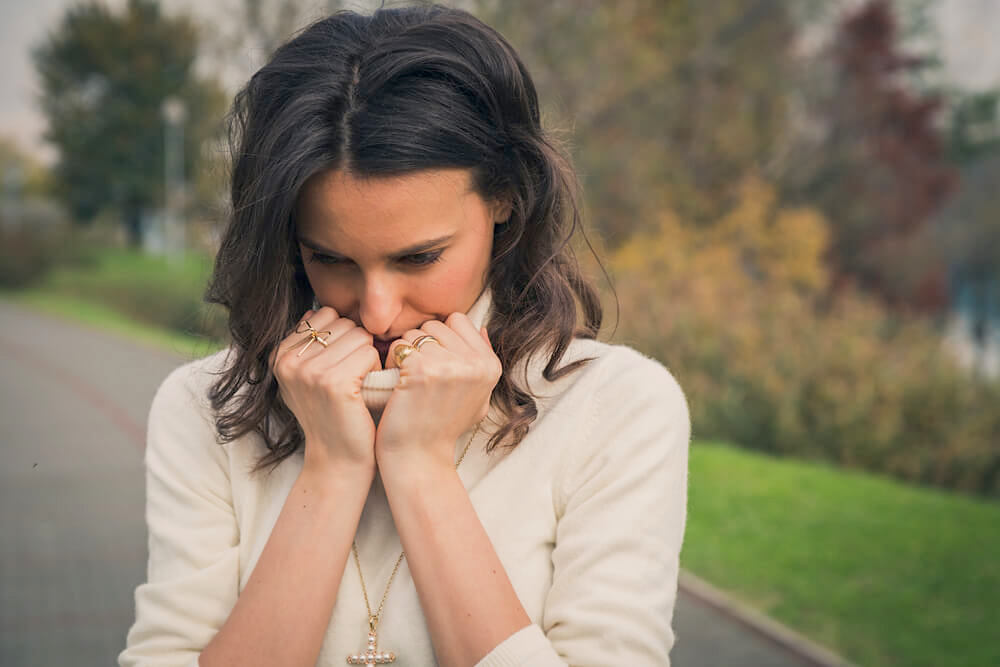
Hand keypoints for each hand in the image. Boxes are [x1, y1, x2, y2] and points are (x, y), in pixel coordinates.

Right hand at [270, 307, 381, 474]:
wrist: (337, 460)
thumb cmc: (331, 416)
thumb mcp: (306, 379)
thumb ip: (306, 345)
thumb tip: (316, 310)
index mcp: (279, 354)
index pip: (324, 314)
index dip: (342, 337)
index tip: (340, 366)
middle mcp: (288, 360)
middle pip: (343, 322)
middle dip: (356, 345)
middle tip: (352, 378)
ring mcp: (309, 371)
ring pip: (359, 335)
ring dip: (367, 357)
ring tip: (358, 384)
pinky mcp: (333, 382)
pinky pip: (368, 353)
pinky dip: (375, 369)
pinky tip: (365, 390)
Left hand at [375, 313, 500, 471]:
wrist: (420, 456)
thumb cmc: (443, 427)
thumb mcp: (477, 397)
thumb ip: (481, 361)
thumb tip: (482, 327)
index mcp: (490, 365)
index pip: (458, 320)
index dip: (441, 337)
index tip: (434, 361)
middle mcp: (474, 364)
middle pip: (435, 325)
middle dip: (421, 343)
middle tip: (418, 372)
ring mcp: (449, 365)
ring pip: (415, 334)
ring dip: (405, 351)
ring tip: (407, 378)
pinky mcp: (422, 370)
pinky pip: (399, 346)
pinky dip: (391, 360)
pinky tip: (396, 381)